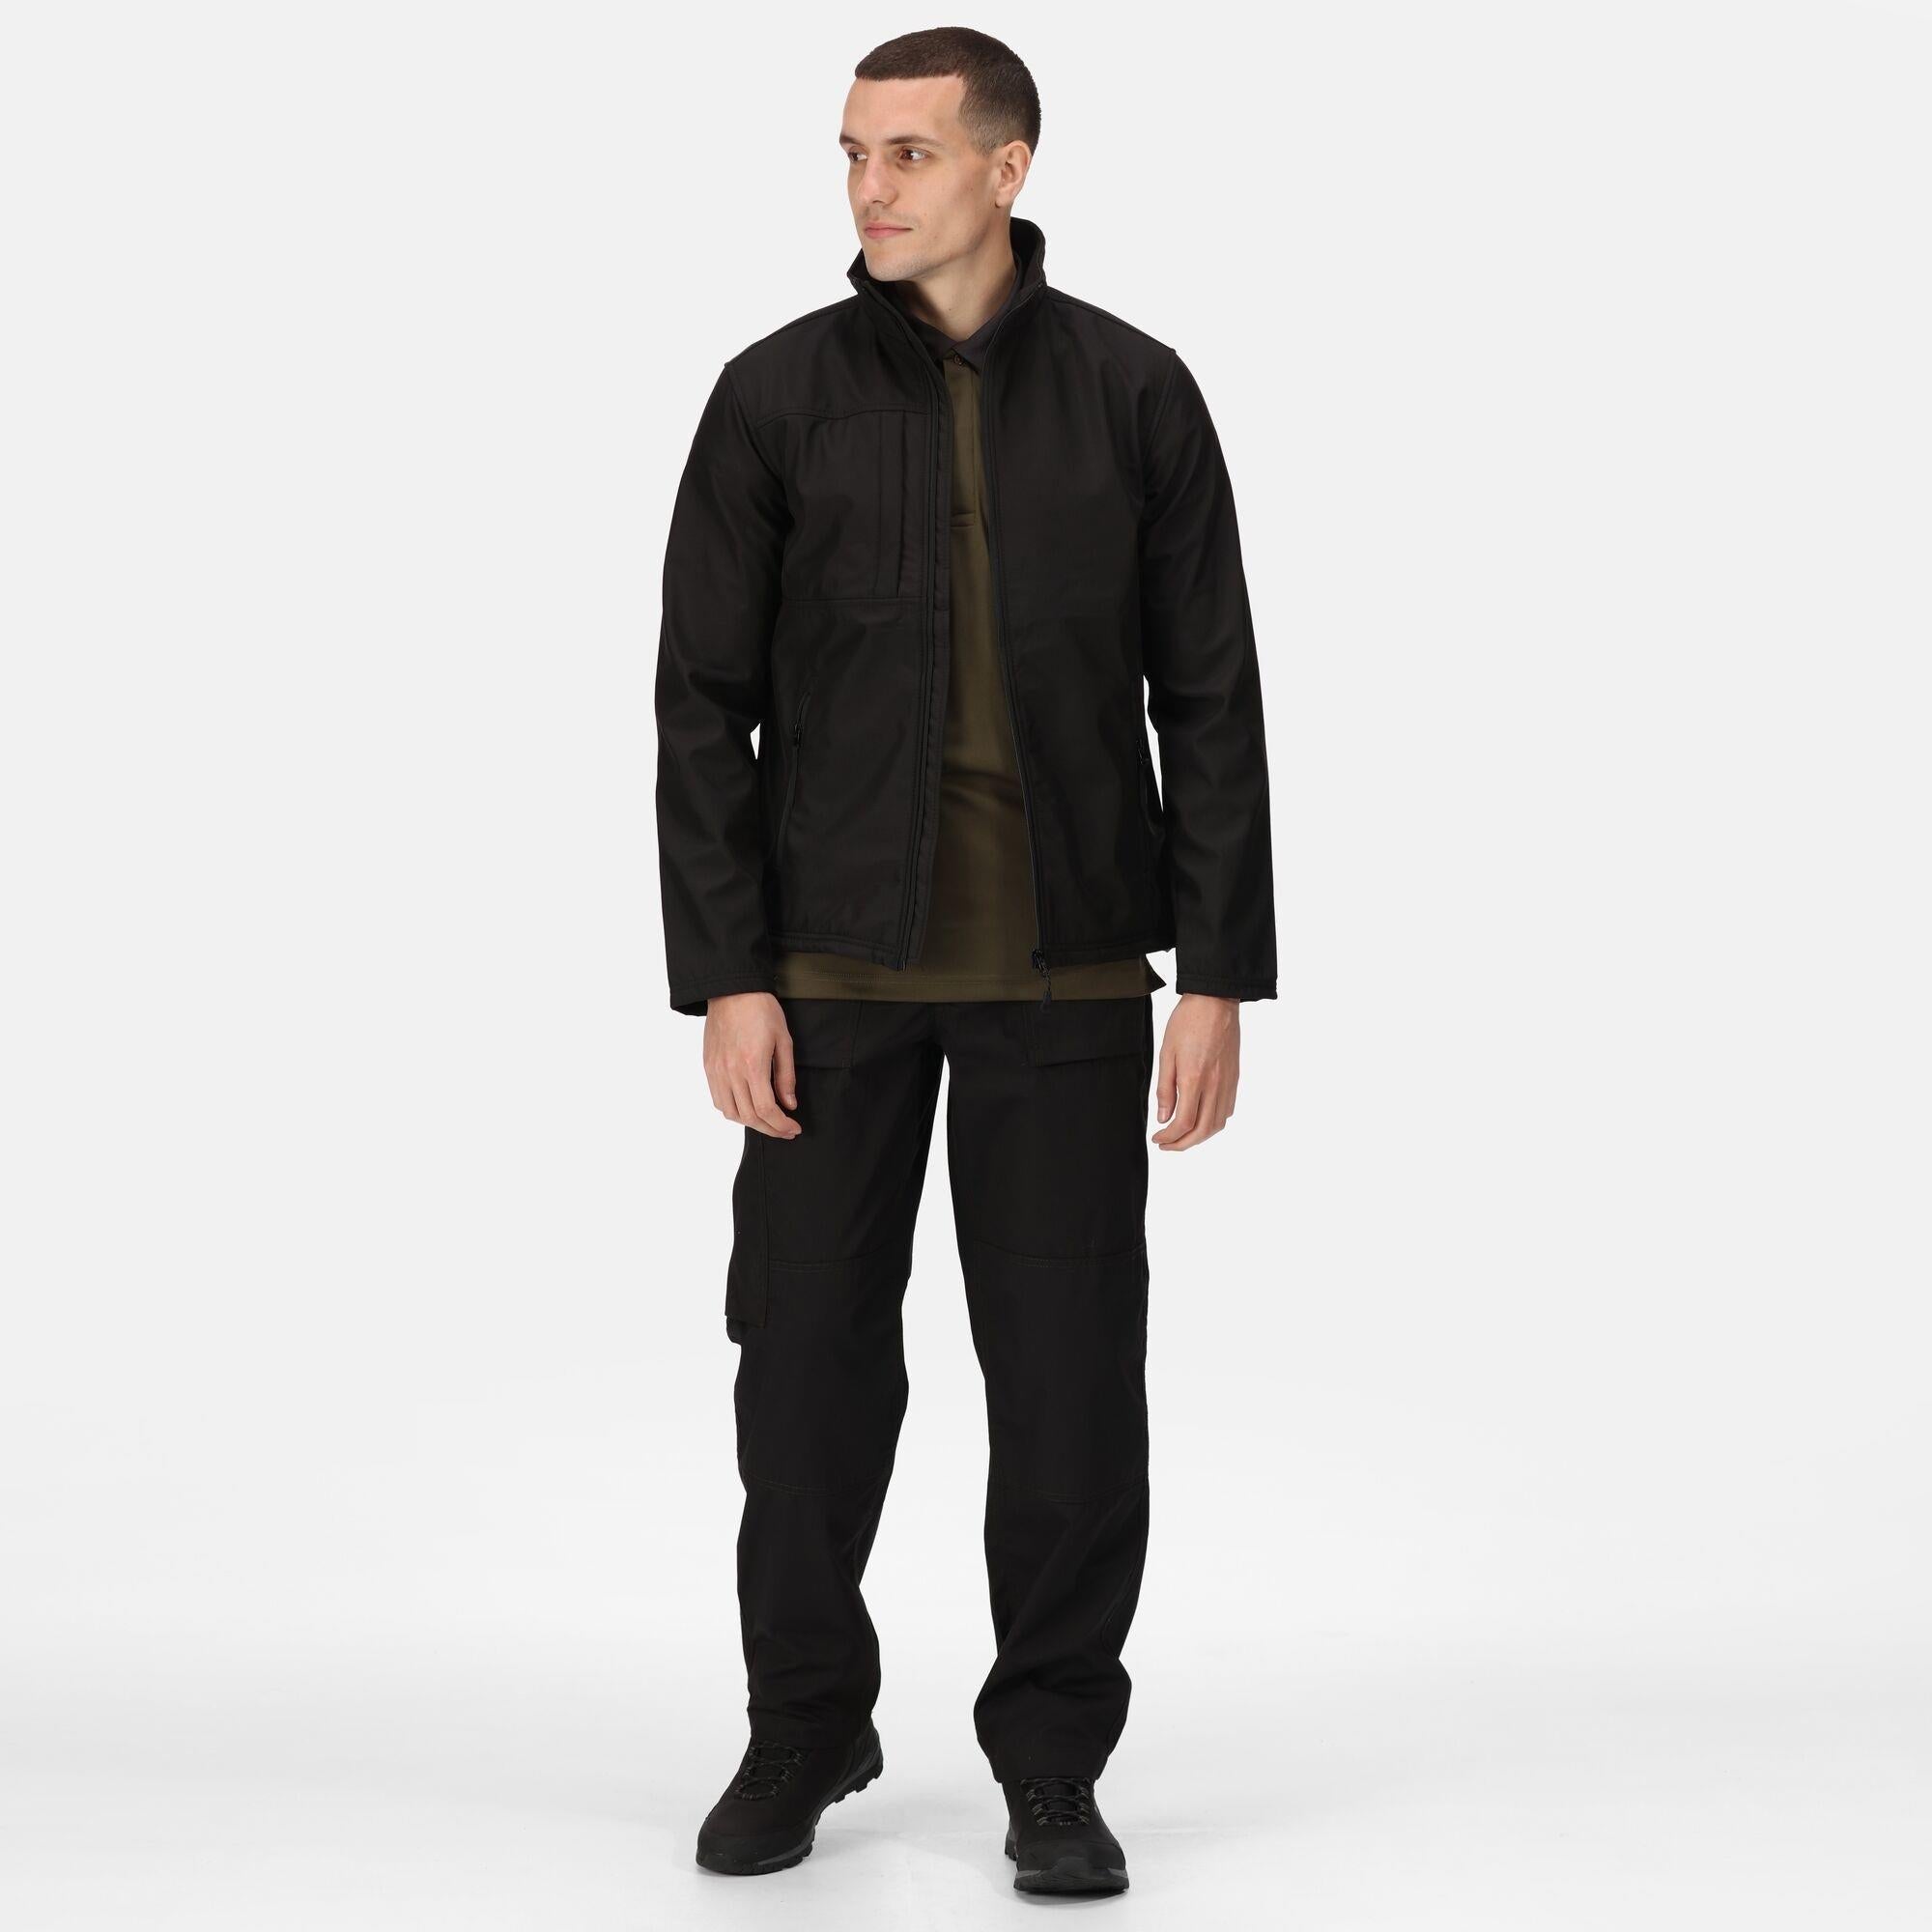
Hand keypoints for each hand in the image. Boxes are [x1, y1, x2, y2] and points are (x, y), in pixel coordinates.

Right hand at [704, 992, 800, 1137]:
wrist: (732, 990)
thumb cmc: (761, 1010)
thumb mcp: (783, 1040)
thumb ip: (786, 1076)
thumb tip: (789, 1104)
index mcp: (753, 1065)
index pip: (766, 1110)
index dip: (781, 1125)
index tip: (793, 1129)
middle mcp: (731, 1072)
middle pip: (749, 1116)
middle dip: (770, 1129)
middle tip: (785, 1130)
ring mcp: (716, 1071)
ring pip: (731, 1112)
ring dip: (751, 1123)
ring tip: (767, 1121)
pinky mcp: (708, 1067)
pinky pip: (718, 1099)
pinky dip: (733, 1110)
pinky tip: (746, 1107)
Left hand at [1151, 993, 1239, 1150]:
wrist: (1215, 1002)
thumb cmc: (1187, 1022)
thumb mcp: (1166, 1053)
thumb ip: (1165, 1088)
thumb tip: (1164, 1117)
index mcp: (1194, 1079)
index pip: (1183, 1123)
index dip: (1169, 1137)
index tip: (1157, 1137)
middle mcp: (1214, 1085)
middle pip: (1203, 1130)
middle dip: (1183, 1144)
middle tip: (1167, 1145)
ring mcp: (1227, 1083)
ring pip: (1218, 1124)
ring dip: (1200, 1137)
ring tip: (1183, 1136)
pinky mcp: (1234, 1078)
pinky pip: (1227, 1110)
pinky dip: (1214, 1122)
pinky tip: (1201, 1119)